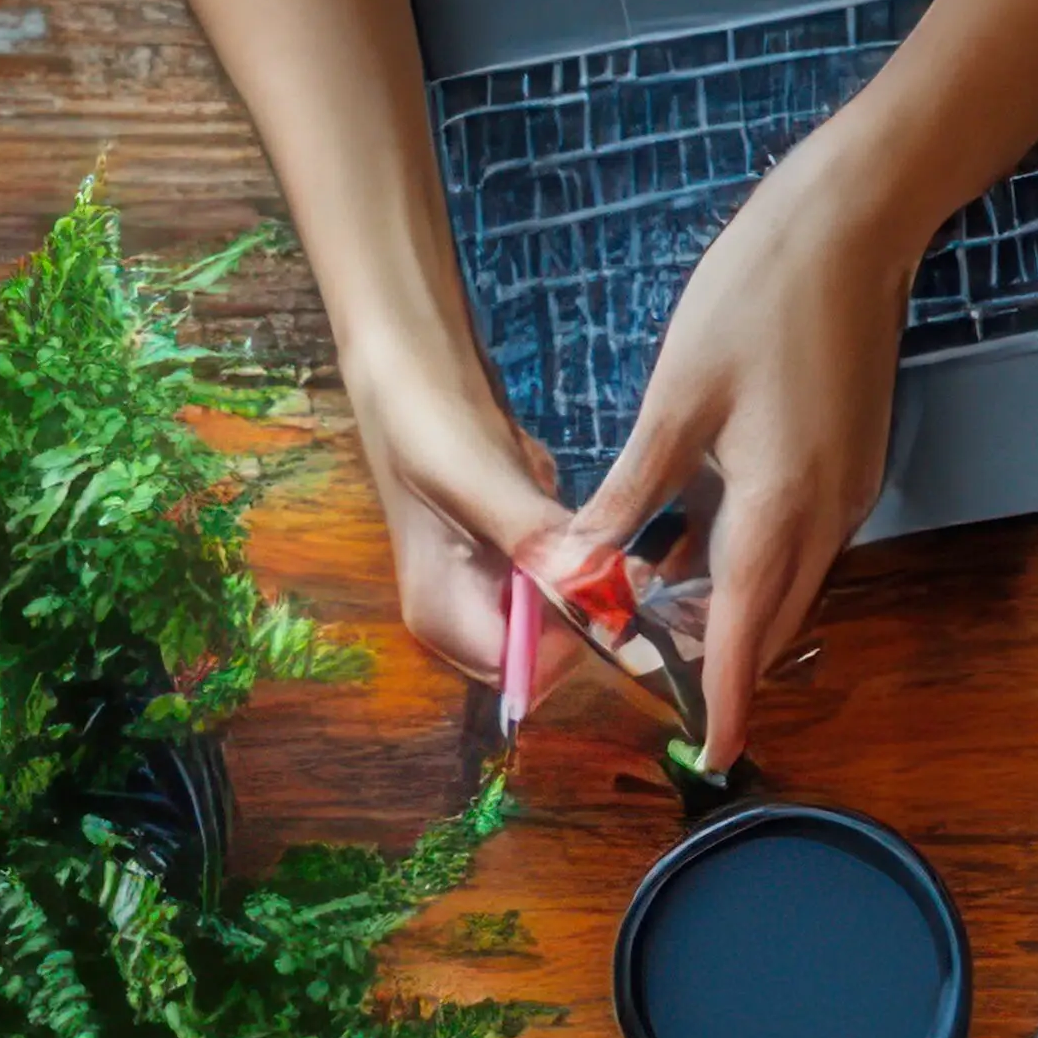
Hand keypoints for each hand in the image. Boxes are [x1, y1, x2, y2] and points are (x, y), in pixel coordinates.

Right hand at [329, 335, 584, 684]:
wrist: (412, 364)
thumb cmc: (426, 423)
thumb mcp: (478, 482)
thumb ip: (533, 538)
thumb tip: (589, 586)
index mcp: (443, 618)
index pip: (524, 674)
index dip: (573, 644)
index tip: (613, 591)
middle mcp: (465, 614)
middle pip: (550, 651)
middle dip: (590, 609)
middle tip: (624, 559)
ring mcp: (489, 583)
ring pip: (564, 613)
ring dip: (591, 578)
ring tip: (601, 533)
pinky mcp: (512, 551)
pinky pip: (564, 573)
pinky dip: (583, 550)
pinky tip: (579, 514)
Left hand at [547, 169, 908, 776]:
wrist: (857, 222)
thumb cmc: (761, 295)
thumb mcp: (676, 398)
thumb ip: (633, 491)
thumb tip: (582, 563)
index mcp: (782, 506)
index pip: (749, 634)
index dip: (727, 701)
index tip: (710, 755)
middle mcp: (827, 512)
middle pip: (770, 618)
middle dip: (716, 658)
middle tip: (644, 674)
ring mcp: (844, 488)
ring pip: (781, 578)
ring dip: (725, 605)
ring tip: (646, 613)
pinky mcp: (843, 460)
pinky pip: (790, 536)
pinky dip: (742, 557)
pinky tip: (682, 542)